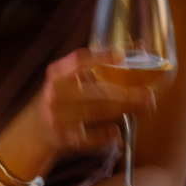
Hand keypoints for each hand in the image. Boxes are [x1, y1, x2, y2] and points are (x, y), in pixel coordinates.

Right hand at [3, 49, 152, 163]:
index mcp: (58, 74)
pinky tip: (117, 131)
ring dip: (124, 110)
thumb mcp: (72, 78)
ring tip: (145, 108)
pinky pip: (88, 138)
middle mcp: (55, 94)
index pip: (78, 60)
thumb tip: (138, 47)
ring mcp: (58, 117)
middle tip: (148, 95)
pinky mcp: (63, 138)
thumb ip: (99, 65)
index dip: (100, 57)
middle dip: (126, 94)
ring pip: (97, 113)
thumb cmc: (64, 96)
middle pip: (96, 93)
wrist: (36, 129)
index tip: (121, 56)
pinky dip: (104, 135)